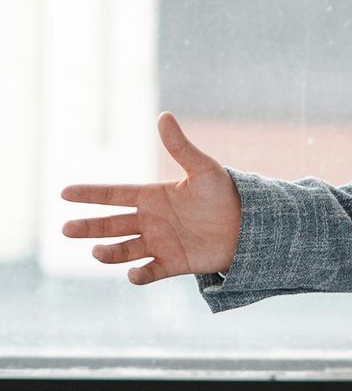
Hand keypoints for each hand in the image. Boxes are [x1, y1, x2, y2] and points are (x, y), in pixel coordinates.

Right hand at [60, 114, 242, 283]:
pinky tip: (133, 274)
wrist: (248, 225)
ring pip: (126, 249)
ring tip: (96, 253)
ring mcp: (160, 243)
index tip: (64, 193)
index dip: (90, 194)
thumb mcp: (203, 169)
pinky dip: (141, 275)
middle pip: (112, 224)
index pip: (114, 194)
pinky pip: (152, 271)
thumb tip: (164, 116)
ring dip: (110, 253)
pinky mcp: (174, 263)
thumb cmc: (226, 194)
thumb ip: (180, 147)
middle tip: (66, 229)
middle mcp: (151, 221)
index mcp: (152, 196)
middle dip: (89, 227)